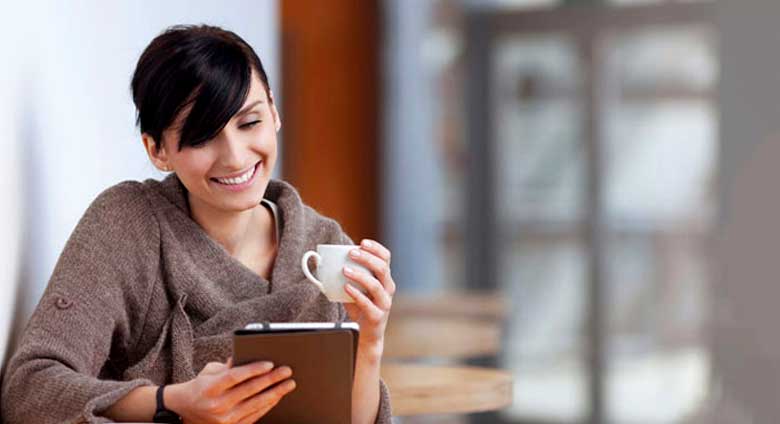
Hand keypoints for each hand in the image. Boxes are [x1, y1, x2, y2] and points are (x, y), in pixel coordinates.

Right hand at [167, 359, 295, 423]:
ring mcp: (225, 419)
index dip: (253, 370)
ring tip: (288, 384)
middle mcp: (217, 405)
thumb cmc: (200, 387)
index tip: (270, 364)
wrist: (184, 411)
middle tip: (286, 371)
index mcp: (210, 387)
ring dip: (275, 394)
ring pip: (255, 404)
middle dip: (271, 380)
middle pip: (249, 390)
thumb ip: (227, 366)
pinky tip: (277, 397)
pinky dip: (267, 406)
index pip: (235, 376)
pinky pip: (254, 416)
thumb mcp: (209, 372)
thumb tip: (246, 355)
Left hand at [342, 239, 395, 352]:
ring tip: (345, 270)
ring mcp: (384, 303)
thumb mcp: (355, 288)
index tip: (362, 243)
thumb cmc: (360, 308)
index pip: (386, 258)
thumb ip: (346, 276)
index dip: (376, 249)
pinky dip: (356, 294)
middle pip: (383, 269)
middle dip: (367, 258)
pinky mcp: (377, 316)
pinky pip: (368, 304)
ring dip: (360, 275)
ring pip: (377, 285)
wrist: (366, 335)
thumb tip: (323, 262)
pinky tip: (346, 288)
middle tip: (351, 253)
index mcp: (384, 279)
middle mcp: (388, 289)